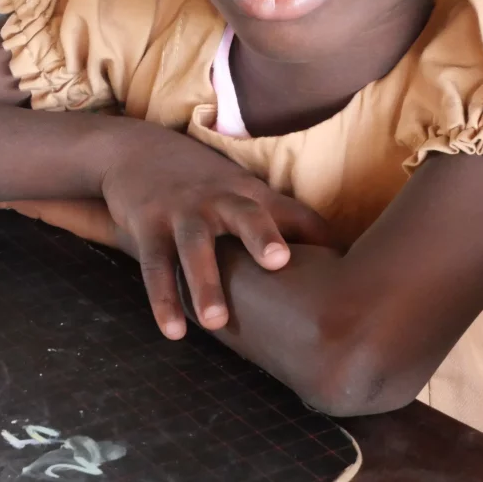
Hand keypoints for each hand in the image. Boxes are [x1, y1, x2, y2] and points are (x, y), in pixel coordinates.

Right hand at [100, 137, 331, 339]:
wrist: (136, 150)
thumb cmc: (205, 185)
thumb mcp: (245, 193)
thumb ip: (288, 222)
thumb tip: (342, 260)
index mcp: (252, 195)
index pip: (294, 215)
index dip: (318, 237)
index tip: (346, 266)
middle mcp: (220, 200)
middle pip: (245, 214)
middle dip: (260, 235)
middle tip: (278, 261)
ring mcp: (182, 212)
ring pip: (194, 246)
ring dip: (205, 282)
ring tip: (215, 322)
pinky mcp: (148, 225)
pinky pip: (155, 266)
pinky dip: (163, 299)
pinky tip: (173, 331)